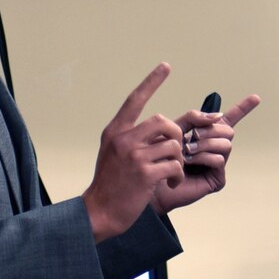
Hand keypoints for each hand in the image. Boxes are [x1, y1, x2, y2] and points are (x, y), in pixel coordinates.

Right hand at [82, 64, 185, 241]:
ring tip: (173, 173)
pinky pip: (175, 165)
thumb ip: (132, 138)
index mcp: (115, 132)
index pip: (135, 99)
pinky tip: (171, 183)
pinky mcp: (145, 174)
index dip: (152, 81)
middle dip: (177, 134)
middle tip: (178, 150)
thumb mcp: (113, 153)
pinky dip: (178, 175)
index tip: (166, 66)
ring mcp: (134, 156)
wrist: (99, 212)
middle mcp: (123, 140)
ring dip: (179, 160)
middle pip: (163, 121)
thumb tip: (159, 127)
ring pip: (173, 145)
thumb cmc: (110, 184)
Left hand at [153, 93, 259, 213]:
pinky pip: (219, 160)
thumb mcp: (176, 128)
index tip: (256, 98)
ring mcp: (217, 164)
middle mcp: (215, 148)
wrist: (153, 178)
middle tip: (192, 137)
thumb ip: (195, 117)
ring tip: (187, 151)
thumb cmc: (161, 155)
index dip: (243, 107)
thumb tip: (218, 115)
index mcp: (208, 134)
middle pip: (228, 130)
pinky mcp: (217, 178)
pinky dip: (204, 158)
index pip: (230, 118)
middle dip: (210, 130)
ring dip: (205, 144)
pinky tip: (190, 163)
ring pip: (226, 144)